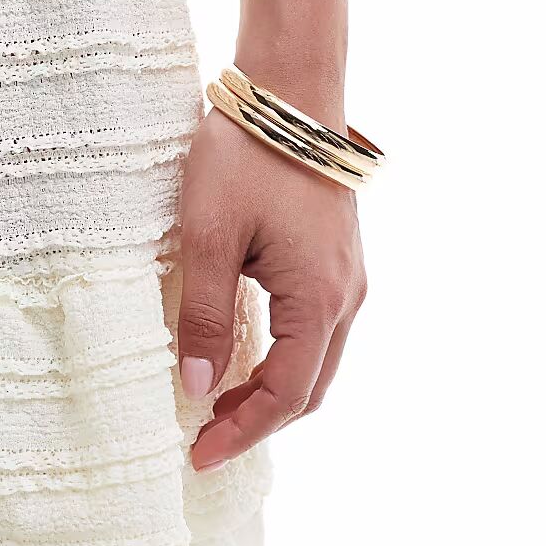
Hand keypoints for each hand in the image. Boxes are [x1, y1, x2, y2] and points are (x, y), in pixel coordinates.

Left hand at [178, 101, 366, 471]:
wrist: (289, 92)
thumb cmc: (246, 157)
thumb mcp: (208, 237)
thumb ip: (206, 317)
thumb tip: (198, 387)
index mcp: (318, 298)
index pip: (286, 394)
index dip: (242, 432)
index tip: (198, 454)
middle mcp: (346, 294)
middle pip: (310, 385)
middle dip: (259, 418)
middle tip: (205, 434)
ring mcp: (348, 274)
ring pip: (317, 358)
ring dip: (273, 387)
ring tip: (219, 399)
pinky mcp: (337, 256)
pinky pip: (318, 327)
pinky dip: (285, 354)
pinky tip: (248, 350)